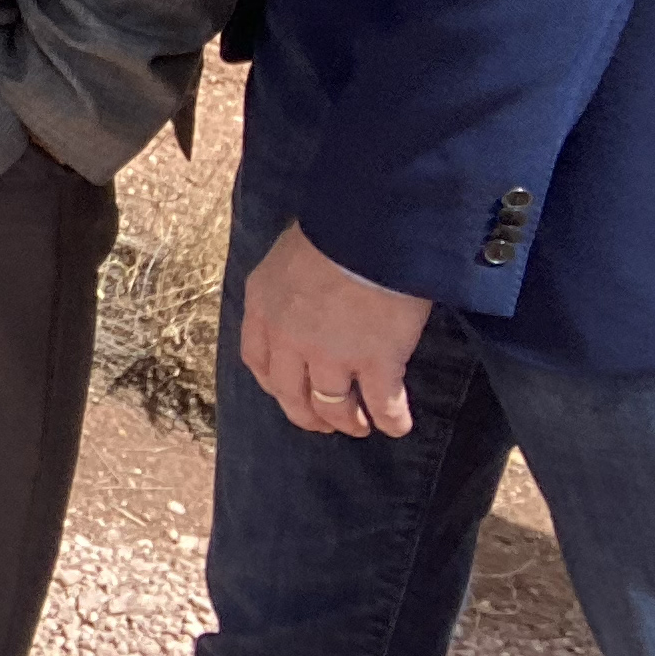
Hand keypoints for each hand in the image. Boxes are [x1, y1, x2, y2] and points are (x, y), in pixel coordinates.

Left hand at [239, 220, 431, 438]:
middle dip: (306, 415)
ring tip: (360, 426)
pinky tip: (397, 425)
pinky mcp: (375, 362)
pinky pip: (381, 405)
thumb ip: (288, 285)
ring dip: (347, 421)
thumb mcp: (288, 254)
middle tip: (324, 423)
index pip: (257, 360)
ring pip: (332, 406)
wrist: (369, 230)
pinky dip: (390, 420)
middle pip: (290, 393)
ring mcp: (331, 354)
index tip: (288, 393)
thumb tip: (302, 294)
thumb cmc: (333, 229)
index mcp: (264, 307)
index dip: (274, 384)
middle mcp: (289, 338)